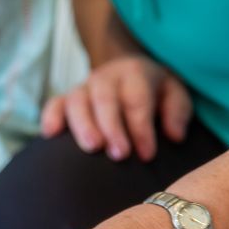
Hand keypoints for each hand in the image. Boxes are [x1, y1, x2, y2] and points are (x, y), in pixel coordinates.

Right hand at [41, 55, 191, 161]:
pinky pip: (54, 104)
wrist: (128, 74)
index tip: (146, 155)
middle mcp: (106, 77)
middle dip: (112, 128)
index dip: (141, 128)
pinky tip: (51, 135)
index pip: (137, 100)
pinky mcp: (66, 99)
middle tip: (119, 154)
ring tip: (92, 148)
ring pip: (77, 102)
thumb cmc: (153, 92)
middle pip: (105, 100)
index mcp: (135, 73)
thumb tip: (174, 136)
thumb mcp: (174, 94)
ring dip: (83, 126)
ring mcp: (83, 87)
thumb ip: (178, 112)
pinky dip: (51, 118)